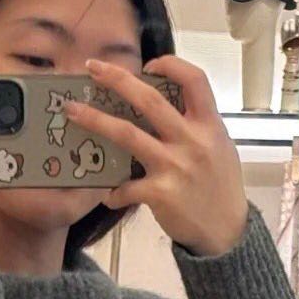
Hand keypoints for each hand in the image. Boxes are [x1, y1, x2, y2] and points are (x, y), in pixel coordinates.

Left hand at [62, 55, 247, 255]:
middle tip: (92, 68)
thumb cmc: (221, 187)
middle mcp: (192, 140)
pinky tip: (107, 195)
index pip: (194, 80)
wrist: (227, 233)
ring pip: (127, 135)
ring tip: (72, 112)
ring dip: (95, 121)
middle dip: (117, 79)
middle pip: (150, 100)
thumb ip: (197, 126)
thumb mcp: (220, 147)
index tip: (148, 64)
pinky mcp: (160, 193)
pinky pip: (126, 187)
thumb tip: (167, 106)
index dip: (170, 64)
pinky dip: (113, 192)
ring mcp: (175, 166)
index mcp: (210, 125)